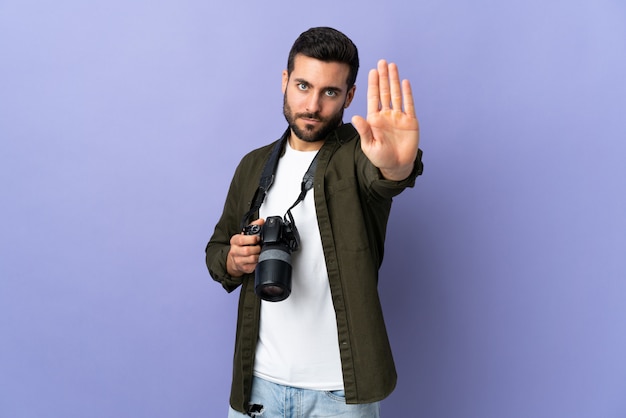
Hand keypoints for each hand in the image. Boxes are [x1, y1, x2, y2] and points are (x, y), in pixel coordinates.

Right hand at [226, 218, 264, 276]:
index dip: (251, 239)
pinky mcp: (243, 268)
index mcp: (234, 241)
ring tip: (259, 252)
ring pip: (251, 259)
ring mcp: (238, 261)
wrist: (235, 259)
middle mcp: (234, 251)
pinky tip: (258, 259)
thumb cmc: (241, 245)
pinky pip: (254, 266)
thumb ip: (253, 226)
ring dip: (258, 255)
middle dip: (256, 248)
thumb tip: (261, 221)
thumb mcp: (245, 234)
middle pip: (247, 250)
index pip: (241, 240)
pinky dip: (258, 262)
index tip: (257, 238)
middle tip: (259, 247)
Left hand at [352, 60, 419, 180]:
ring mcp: (399, 117)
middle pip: (385, 92)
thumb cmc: (380, 157)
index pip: (373, 97)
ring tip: (392, 66)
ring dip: (394, 80)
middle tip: (382, 62)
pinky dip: (407, 93)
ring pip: (397, 95)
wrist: (396, 166)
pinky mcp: (410, 122)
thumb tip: (355, 117)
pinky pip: (409, 105)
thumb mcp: (369, 145)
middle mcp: (386, 115)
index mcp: (374, 119)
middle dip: (383, 77)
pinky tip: (405, 82)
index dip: (373, 84)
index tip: (372, 71)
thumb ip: (364, 130)